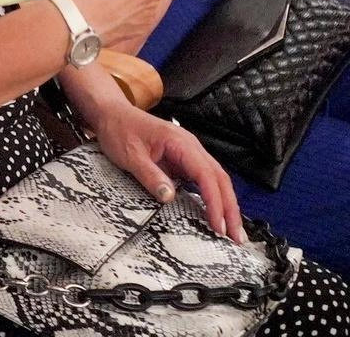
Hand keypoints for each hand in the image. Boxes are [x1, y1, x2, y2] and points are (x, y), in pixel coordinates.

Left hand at [92, 105, 243, 241]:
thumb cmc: (121, 130)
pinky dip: (213, 197)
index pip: (206, 174)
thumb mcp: (131, 155)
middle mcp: (190, 146)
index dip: (215, 201)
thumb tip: (169, 197)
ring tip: (232, 230)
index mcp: (180, 142)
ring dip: (225, 204)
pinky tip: (216, 213)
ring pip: (215, 179)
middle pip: (219, 178)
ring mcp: (189, 152)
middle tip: (236, 236)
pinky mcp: (183, 159)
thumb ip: (150, 176)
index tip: (219, 225)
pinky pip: (204, 179)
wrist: (113, 114)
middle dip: (230, 208)